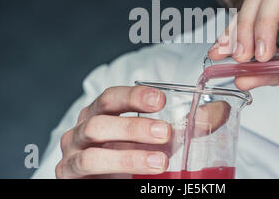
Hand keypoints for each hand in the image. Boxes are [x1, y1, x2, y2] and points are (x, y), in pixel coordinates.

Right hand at [55, 86, 170, 178]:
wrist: (102, 183)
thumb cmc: (124, 157)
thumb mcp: (148, 141)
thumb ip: (174, 128)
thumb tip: (210, 114)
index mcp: (99, 114)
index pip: (111, 98)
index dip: (134, 96)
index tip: (160, 100)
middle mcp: (82, 130)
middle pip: (100, 121)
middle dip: (134, 127)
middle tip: (164, 133)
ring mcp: (72, 154)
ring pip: (92, 153)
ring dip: (128, 156)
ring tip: (160, 162)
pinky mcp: (68, 175)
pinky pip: (86, 169)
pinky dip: (113, 170)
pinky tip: (133, 178)